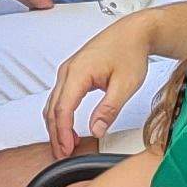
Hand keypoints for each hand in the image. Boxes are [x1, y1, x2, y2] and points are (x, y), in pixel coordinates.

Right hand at [47, 5, 165, 153]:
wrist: (134, 32)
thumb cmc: (130, 52)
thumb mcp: (125, 84)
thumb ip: (109, 109)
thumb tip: (96, 130)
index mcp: (78, 73)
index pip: (63, 109)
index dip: (62, 133)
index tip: (67, 149)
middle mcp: (68, 71)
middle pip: (53, 108)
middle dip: (55, 134)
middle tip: (62, 154)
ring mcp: (68, 71)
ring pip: (54, 104)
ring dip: (56, 126)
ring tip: (64, 145)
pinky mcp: (73, 73)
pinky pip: (60, 97)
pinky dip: (60, 115)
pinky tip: (69, 128)